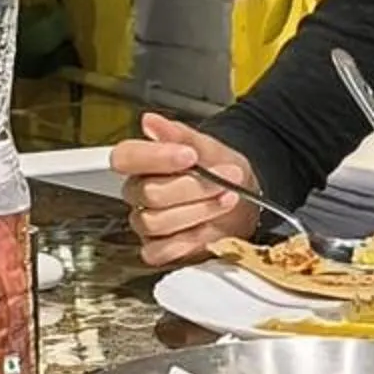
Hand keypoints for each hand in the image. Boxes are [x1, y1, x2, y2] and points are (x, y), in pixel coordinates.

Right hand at [111, 113, 260, 267]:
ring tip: (227, 198)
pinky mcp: (158, 248)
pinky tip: (209, 229)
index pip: (126, 158)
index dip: (155, 157)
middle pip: (150, 193)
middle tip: (226, 176)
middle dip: (193, 186)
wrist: (247, 194)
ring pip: (156, 222)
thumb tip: (151, 122)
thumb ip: (180, 135)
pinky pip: (158, 252)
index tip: (189, 155)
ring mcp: (147, 222)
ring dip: (199, 211)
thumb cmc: (221, 169)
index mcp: (144, 163)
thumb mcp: (209, 146)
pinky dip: (186, 242)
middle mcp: (140, 193)